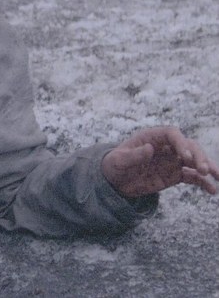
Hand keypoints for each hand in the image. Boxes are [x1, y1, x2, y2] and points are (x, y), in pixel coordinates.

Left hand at [102, 126, 218, 197]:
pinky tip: (212, 190)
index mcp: (151, 137)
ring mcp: (172, 160)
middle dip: (198, 156)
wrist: (115, 181)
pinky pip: (192, 176)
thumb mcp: (118, 161)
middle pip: (188, 146)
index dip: (181, 143)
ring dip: (207, 166)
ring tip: (216, 177)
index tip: (185, 157)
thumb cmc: (114, 165)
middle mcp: (166, 147)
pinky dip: (203, 182)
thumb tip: (149, 149)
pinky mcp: (175, 174)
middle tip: (203, 170)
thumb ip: (132, 155)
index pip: (172, 134)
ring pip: (194, 160)